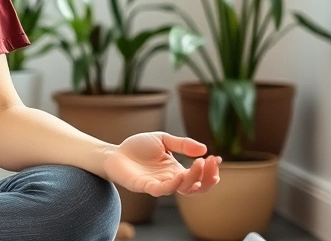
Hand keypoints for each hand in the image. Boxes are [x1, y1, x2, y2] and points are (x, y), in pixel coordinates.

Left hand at [103, 131, 220, 196]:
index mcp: (177, 171)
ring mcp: (159, 185)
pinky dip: (173, 185)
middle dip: (207, 177)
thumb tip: (204, 148)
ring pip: (182, 189)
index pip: (199, 176)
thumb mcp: (163, 140)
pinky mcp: (145, 187)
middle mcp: (171, 180)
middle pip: (196, 187)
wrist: (114, 153)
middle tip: (212, 163)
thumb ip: (182, 144)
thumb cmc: (137, 148)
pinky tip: (181, 175)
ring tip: (200, 164)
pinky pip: (162, 190)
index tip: (217, 158)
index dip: (210, 171)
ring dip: (194, 179)